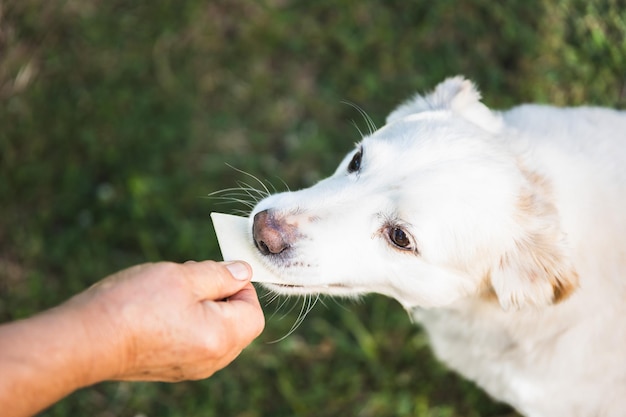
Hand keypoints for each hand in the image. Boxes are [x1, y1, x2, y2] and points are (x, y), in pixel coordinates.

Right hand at [65, 260, 264, 381]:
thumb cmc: (134, 305)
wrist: (85, 340)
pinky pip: (195, 343)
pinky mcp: (172, 369)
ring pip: (215, 333)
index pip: (253, 311)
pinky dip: (188, 324)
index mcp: (222, 338)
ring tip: (172, 293)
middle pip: (237, 325)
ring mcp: (192, 369)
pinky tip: (160, 311)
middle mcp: (212, 360)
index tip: (215, 273)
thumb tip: (243, 273)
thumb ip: (220, 275)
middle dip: (221, 297)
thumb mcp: (184, 277)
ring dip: (203, 309)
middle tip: (191, 279)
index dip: (240, 287)